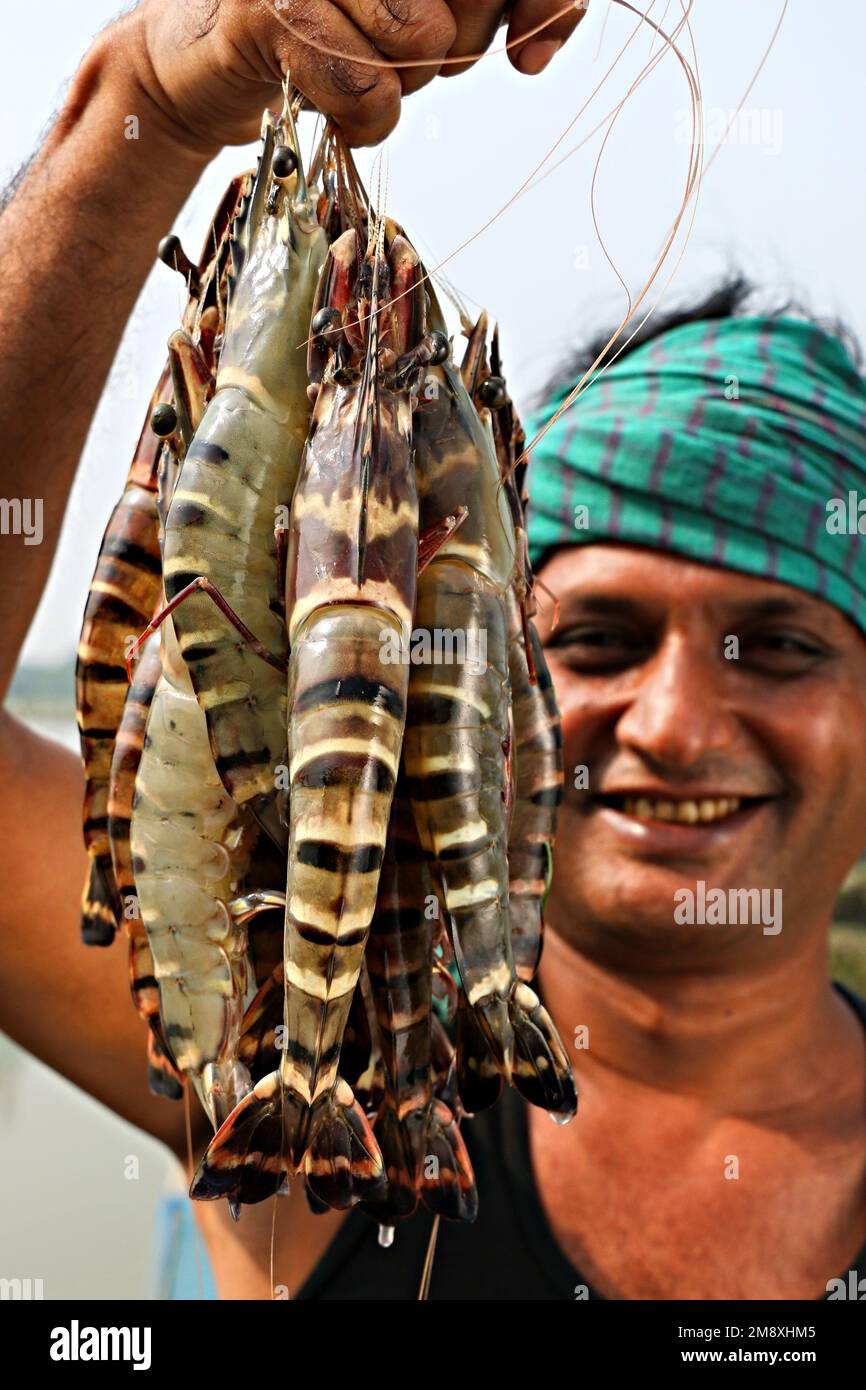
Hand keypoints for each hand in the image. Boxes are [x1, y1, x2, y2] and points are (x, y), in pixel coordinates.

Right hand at [121, 0, 586, 153]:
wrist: (204, 55)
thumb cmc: (325, 23)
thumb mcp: (422, 10)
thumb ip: (498, 7)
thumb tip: (542, 42)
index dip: (541, 1)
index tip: (531, 52)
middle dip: (458, 45)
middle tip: (404, 48)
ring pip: (421, 41)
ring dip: (402, 82)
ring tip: (357, 64)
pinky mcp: (270, 7)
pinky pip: (365, 85)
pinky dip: (364, 119)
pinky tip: (342, 110)